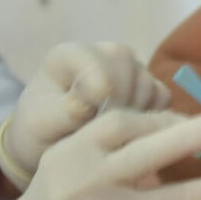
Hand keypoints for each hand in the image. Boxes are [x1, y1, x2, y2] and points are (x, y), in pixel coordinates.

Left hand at [0, 41, 170, 188]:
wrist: (50, 146)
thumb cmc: (39, 131)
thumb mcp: (40, 125)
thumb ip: (63, 112)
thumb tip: (86, 104)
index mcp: (68, 55)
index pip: (96, 62)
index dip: (101, 92)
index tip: (92, 118)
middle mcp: (101, 53)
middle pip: (126, 66)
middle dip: (119, 102)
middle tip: (104, 130)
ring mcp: (126, 68)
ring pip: (147, 82)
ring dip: (135, 113)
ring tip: (111, 134)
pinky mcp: (145, 86)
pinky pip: (162, 97)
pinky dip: (152, 116)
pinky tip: (129, 131)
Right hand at [0, 111, 200, 199]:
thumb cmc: (60, 192)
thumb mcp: (71, 153)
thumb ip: (113, 136)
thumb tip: (177, 122)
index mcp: (80, 148)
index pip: (127, 124)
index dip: (165, 119)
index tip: (196, 123)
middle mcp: (93, 179)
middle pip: (148, 155)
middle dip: (190, 137)